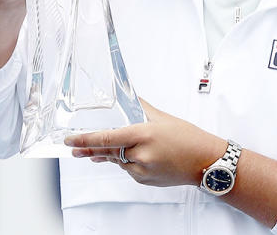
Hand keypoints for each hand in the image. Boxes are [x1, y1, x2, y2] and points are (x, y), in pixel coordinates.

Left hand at [65, 98, 226, 186]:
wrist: (207, 162)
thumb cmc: (188, 138)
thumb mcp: (162, 118)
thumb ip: (139, 107)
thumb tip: (127, 95)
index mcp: (142, 135)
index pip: (107, 138)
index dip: (85, 140)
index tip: (69, 139)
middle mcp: (141, 155)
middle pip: (108, 152)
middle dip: (91, 150)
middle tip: (74, 148)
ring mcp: (143, 171)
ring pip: (118, 161)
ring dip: (114, 154)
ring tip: (117, 148)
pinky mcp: (146, 181)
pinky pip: (129, 170)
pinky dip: (128, 162)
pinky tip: (137, 156)